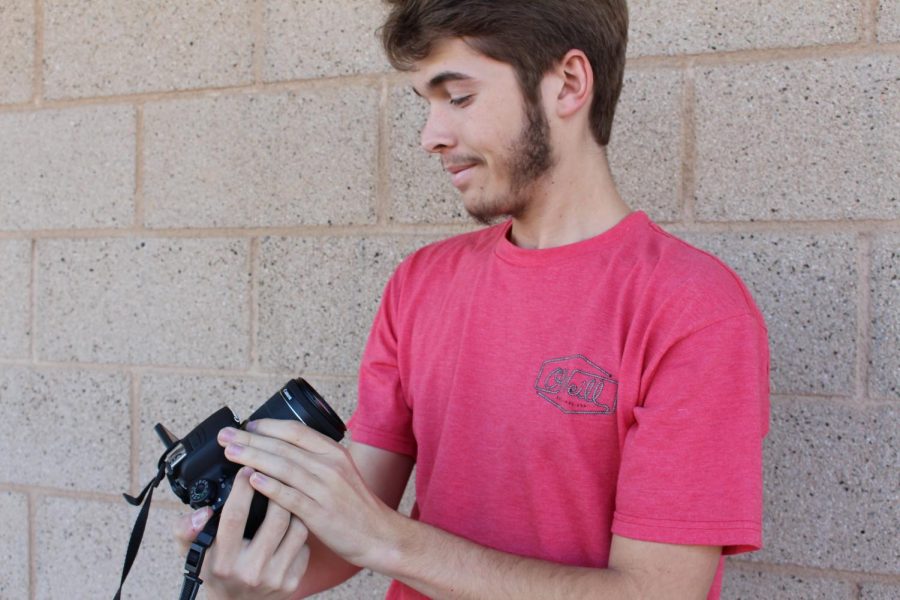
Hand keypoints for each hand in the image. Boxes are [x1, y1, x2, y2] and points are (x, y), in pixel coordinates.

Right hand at [172, 466, 309, 598]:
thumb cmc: (214, 572)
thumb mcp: (191, 552)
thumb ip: (186, 530)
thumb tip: (201, 512)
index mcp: (223, 561)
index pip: (235, 517)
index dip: (243, 488)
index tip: (247, 469)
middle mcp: (250, 571)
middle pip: (276, 518)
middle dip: (276, 492)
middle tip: (273, 478)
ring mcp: (274, 578)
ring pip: (297, 528)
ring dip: (292, 509)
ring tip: (283, 499)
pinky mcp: (292, 582)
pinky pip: (304, 545)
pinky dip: (298, 531)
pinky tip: (289, 526)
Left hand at [217, 420, 400, 569]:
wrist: (377, 534)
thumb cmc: (354, 505)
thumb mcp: (339, 472)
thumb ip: (313, 460)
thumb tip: (279, 450)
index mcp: (333, 452)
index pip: (295, 431)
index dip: (267, 426)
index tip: (245, 426)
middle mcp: (330, 466)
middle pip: (284, 446)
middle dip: (251, 439)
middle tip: (226, 435)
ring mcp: (325, 489)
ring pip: (283, 467)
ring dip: (253, 457)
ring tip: (230, 452)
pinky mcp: (320, 513)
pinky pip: (290, 496)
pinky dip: (270, 487)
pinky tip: (251, 480)